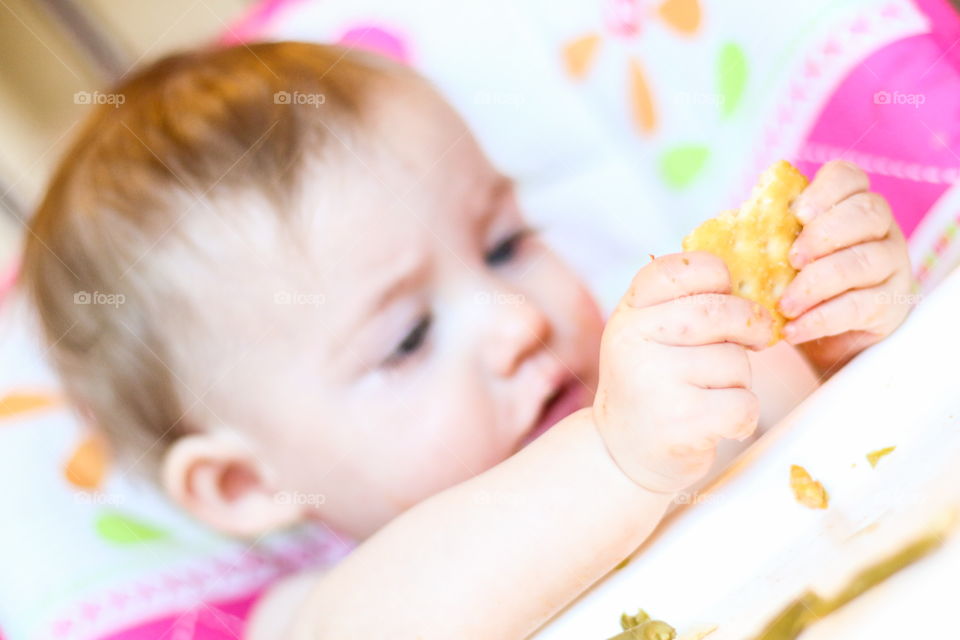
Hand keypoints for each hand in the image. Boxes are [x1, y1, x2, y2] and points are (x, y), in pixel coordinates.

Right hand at [592, 252, 772, 493]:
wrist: (623, 451)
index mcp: (628, 313)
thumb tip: (755, 279)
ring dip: (740, 380)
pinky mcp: (680, 422)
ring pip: (735, 361)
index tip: (726, 293)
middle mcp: (632, 341)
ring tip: (712, 394)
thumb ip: (684, 303)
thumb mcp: (650, 334)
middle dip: (750, 325)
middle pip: (718, 312)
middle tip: (756, 339)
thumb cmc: (653, 383)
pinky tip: (719, 423)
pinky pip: (743, 403)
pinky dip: (743, 416)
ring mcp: (654, 381)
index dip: (717, 275)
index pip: (680, 270)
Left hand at [778, 161, 913, 374]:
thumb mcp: (777, 253)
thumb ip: (763, 234)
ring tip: (784, 304)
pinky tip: (794, 329)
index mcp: (848, 203)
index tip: (797, 213)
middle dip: (824, 234)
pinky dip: (822, 318)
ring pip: (864, 262)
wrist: (821, 335)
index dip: (826, 189)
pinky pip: (861, 306)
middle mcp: (879, 228)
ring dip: (818, 283)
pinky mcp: (891, 305)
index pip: (850, 178)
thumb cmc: (793, 281)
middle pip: (867, 213)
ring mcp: (891, 265)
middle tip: (790, 259)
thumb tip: (724, 227)